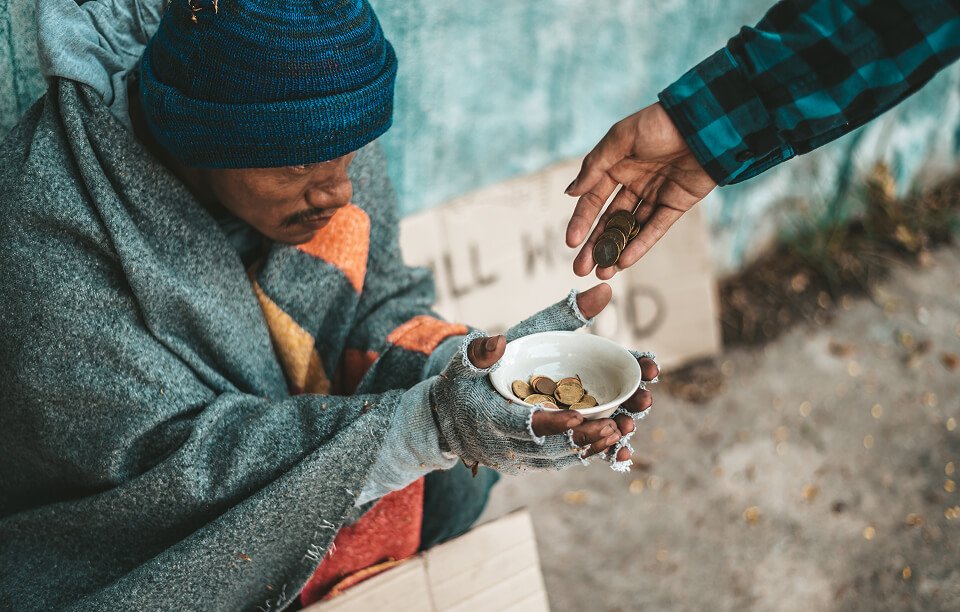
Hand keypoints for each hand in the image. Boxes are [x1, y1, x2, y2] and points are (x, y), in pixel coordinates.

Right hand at [432, 285, 657, 472]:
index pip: (523, 425)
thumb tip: (498, 338)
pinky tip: (619, 443)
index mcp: (489, 418)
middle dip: (587, 437)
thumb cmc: (462, 383)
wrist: (445, 421)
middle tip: (619, 422)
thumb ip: (482, 349)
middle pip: (552, 447)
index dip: (551, 423)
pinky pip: (564, 461)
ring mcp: (520, 458)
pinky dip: (591, 453)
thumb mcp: (466, 360)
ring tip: (627, 426)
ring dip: (596, 444)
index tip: (579, 416)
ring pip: (563, 457)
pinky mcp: (532, 462)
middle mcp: (506, 445)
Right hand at [565, 102, 715, 278]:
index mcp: (617, 166)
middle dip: (595, 245)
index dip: (581, 221)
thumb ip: (595, 166)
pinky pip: (655, 227)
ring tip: (602, 273)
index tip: (570, 242)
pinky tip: (625, 261)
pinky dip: (641, 244)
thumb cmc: (660, 123)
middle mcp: (634, 182)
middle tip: (580, 268)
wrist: (705, 122)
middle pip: (609, 220)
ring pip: (631, 228)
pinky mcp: (676, 203)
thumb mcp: (621, 138)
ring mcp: (655, 194)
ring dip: (616, 250)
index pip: (593, 199)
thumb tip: (570, 192)